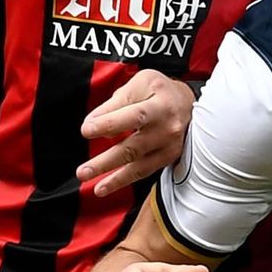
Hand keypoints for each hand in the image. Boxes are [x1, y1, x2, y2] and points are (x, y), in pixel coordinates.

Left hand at [78, 70, 193, 195]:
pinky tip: (103, 187)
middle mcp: (167, 128)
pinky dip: (121, 181)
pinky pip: (142, 173)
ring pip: (137, 165)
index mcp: (160, 105)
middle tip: (83, 170)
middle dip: (105, 161)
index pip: (133, 116)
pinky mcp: (167, 158)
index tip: (86, 130)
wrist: (189, 103)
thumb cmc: (161, 91)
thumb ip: (116, 102)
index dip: (109, 123)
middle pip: (134, 147)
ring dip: (111, 177)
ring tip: (87, 180)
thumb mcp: (140, 84)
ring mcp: (169, 147)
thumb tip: (92, 122)